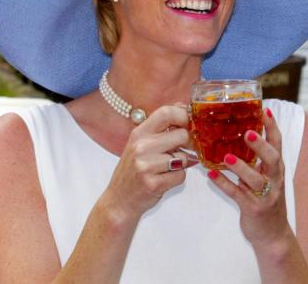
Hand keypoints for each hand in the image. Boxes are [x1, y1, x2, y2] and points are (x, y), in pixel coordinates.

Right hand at [103, 105, 197, 221]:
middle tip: (179, 152)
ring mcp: (146, 165)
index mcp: (139, 133)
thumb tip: (182, 106)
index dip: (183, 116)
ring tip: (166, 169)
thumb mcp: (141, 143)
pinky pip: (181, 176)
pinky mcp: (153, 183)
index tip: (188, 124)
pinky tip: (164, 180)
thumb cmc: (133, 170)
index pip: (166, 112)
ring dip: (181, 164)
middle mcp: (141, 146)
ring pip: (184, 157)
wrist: (118, 201)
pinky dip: (178, 179)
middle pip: (182, 135)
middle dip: (186, 145)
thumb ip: (160, 126)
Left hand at [207, 108, 290, 245]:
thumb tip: (239, 137)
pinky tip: (212, 176)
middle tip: (248, 132)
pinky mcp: (254, 209)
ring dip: (241, 167)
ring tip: (226, 156)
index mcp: (277, 169)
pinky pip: (238, 195)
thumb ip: (257, 160)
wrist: (273, 235)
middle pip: (273, 159)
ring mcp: (266, 196)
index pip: (278, 144)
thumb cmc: (266, 200)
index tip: (265, 110)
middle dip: (261, 145)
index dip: (273, 127)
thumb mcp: (266, 178)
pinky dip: (225, 185)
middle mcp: (275, 180)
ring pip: (255, 179)